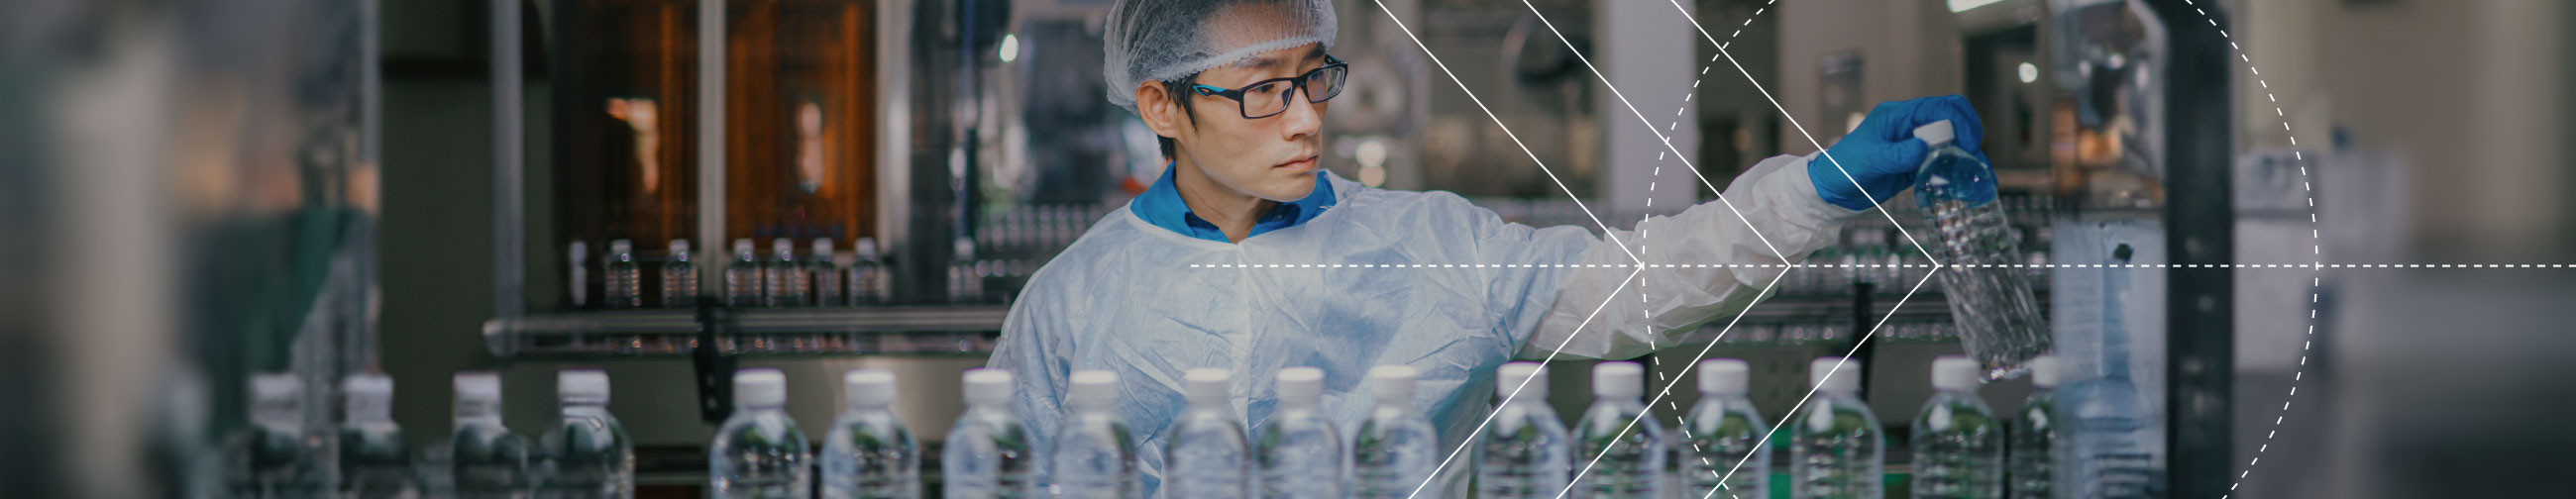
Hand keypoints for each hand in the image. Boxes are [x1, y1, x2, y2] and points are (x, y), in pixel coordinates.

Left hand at [1807, 95, 1988, 210]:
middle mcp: (1910, 127)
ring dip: (1967, 156)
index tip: (1969, 144)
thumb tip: (1923, 148)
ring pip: (1951, 142)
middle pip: (1953, 120)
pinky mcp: (1915, 165)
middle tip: (1975, 160)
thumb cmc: (1843, 168)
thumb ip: (1897, 155)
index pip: (1941, 107)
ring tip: (1978, 177)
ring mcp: (1914, 145)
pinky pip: (1942, 163)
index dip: (1961, 122)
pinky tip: (1964, 186)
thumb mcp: (1869, 160)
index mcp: (1899, 116)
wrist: (1831, 190)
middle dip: (1970, 135)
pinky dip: (1955, 172)